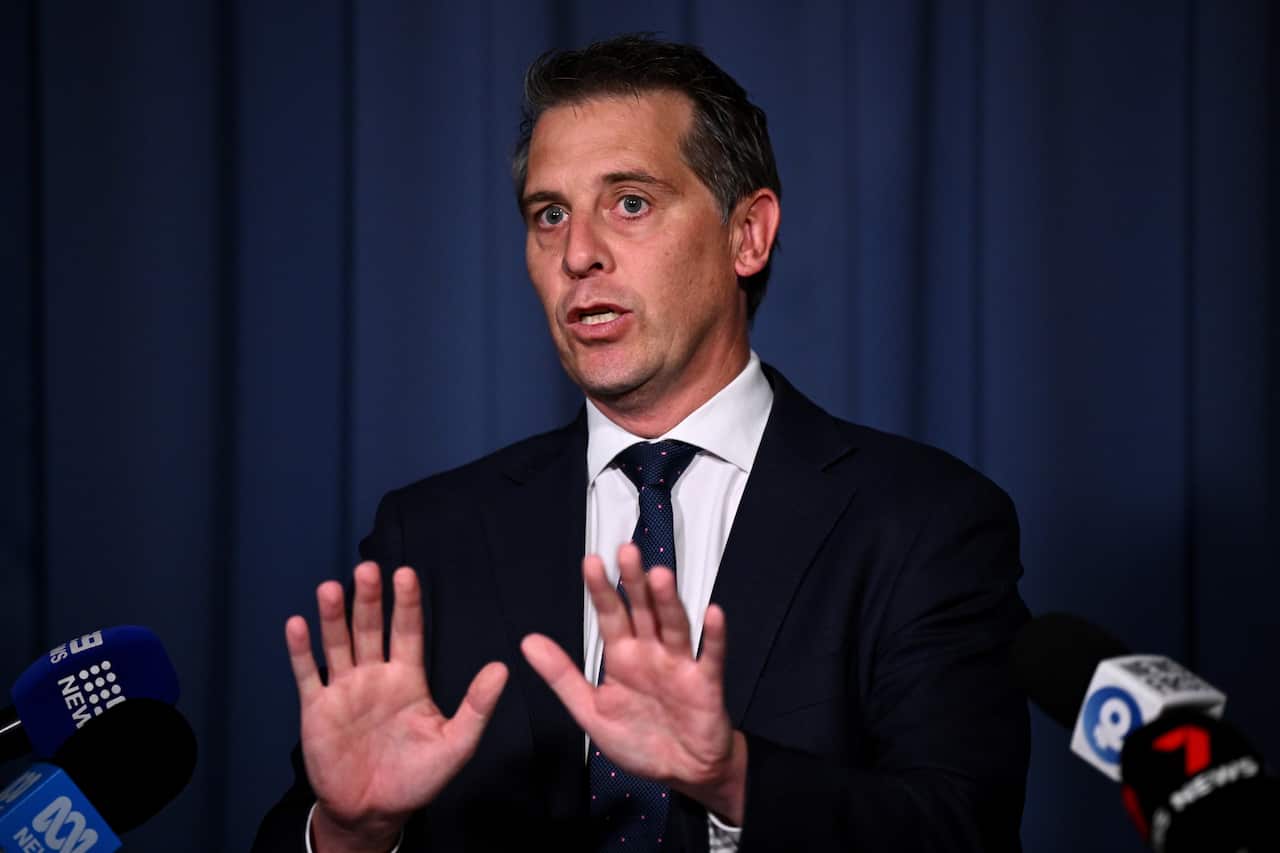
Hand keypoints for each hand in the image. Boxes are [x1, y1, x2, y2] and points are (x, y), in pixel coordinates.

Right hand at [285, 563, 507, 851]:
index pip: (408, 631)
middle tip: (368, 570)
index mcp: (407, 678)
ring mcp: (344, 689)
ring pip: (338, 643)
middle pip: (370, 628)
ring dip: (332, 616)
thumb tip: (502, 668)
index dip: (406, 603)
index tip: (406, 574)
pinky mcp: (317, 709)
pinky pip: (307, 674)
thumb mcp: (456, 744)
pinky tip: (297, 624)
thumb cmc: (417, 777)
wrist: (374, 812)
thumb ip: (477, 706)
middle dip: (369, 600)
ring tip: (330, 589)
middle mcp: (374, 675)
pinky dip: (301, 650)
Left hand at [521, 543, 746, 823]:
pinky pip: (710, 656)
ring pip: (673, 626)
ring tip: (660, 575)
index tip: (590, 562)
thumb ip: (562, 675)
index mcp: (623, 656)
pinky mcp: (705, 684)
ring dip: (667, 601)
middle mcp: (651, 653)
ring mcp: (679, 665)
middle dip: (634, 582)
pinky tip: (712, 614)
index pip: (610, 615)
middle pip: (642, 610)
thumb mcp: (591, 710)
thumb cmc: (640, 739)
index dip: (600, 590)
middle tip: (626, 551)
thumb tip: (528, 642)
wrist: (682, 772)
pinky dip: (713, 636)